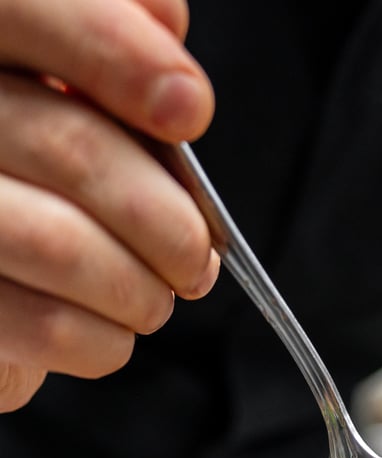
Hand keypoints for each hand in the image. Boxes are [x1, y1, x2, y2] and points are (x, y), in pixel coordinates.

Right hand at [0, 0, 218, 411]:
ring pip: (60, 246)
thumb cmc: (37, 177)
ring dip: (143, 287)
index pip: (22, 7)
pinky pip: (46, 326)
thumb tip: (165, 19)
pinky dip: (108, 340)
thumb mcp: (71, 87)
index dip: (111, 49)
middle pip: (70, 147)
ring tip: (161, 294)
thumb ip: (110, 41)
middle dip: (169, 217)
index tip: (189, 108)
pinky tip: (114, 329)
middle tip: (198, 253)